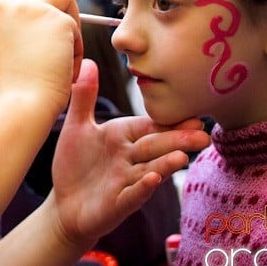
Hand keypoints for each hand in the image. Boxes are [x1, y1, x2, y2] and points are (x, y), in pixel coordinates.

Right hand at [0, 0, 82, 116]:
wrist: (18, 108)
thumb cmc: (12, 89)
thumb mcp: (1, 47)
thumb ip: (14, 24)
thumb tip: (41, 12)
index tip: (40, 19)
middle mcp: (2, 2)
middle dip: (56, 4)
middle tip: (59, 38)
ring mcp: (27, 6)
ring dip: (68, 22)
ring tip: (62, 56)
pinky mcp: (54, 18)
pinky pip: (75, 24)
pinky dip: (76, 47)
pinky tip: (64, 69)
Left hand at [50, 59, 210, 243]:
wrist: (63, 204)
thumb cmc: (75, 164)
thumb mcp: (78, 126)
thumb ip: (85, 96)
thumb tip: (87, 61)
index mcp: (124, 137)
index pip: (151, 127)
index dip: (171, 122)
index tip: (194, 114)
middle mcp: (130, 158)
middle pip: (156, 147)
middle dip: (179, 141)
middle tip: (203, 134)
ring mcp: (126, 182)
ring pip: (150, 170)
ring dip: (166, 165)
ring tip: (181, 158)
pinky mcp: (118, 204)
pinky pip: (132, 195)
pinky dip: (142, 188)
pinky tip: (151, 180)